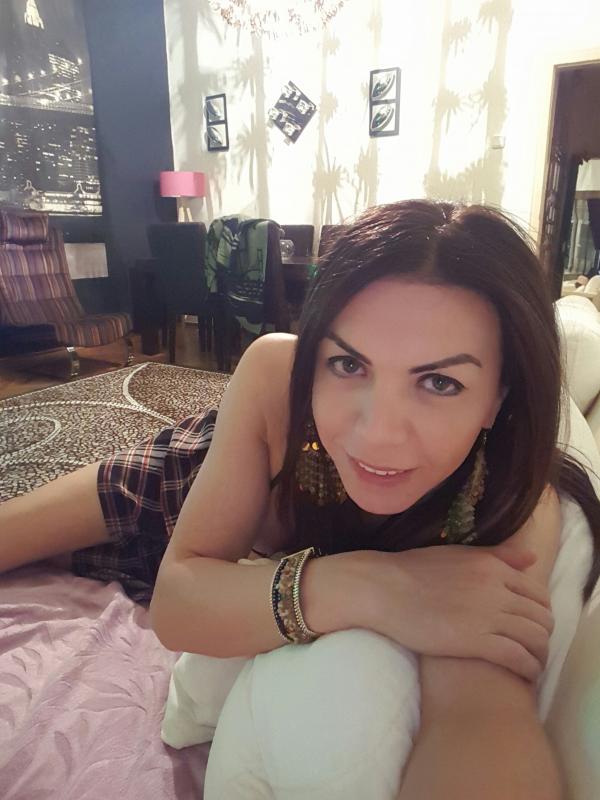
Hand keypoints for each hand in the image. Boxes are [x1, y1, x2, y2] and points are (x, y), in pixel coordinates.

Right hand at [353, 544, 552, 680]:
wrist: (382, 589)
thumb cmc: (412, 570)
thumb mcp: (457, 554)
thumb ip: (495, 556)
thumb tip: (530, 558)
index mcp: (491, 566)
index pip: (537, 593)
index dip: (542, 612)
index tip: (535, 625)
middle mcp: (495, 588)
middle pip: (541, 617)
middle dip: (545, 635)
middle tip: (536, 648)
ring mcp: (487, 615)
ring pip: (535, 638)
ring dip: (541, 655)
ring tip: (534, 664)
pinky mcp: (475, 641)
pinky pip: (518, 657)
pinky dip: (529, 668)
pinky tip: (525, 675)